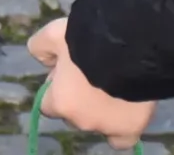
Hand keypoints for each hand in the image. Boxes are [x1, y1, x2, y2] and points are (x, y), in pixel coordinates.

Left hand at [28, 18, 155, 150]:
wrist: (129, 45)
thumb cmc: (87, 39)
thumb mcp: (53, 34)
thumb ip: (41, 48)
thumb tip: (44, 60)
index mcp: (61, 102)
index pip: (48, 105)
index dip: (57, 88)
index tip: (68, 72)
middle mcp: (81, 121)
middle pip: (74, 114)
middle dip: (79, 99)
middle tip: (92, 75)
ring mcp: (108, 127)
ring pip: (98, 123)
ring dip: (100, 109)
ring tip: (113, 84)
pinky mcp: (132, 128)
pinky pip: (122, 139)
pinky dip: (121, 129)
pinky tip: (124, 113)